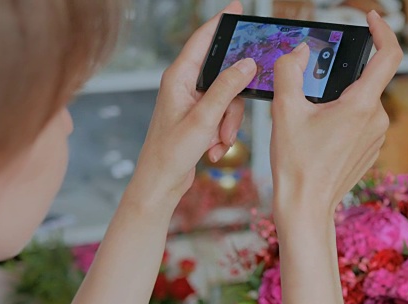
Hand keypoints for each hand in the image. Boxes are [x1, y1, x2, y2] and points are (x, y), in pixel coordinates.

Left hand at [131, 0, 255, 204]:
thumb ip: (226, 89)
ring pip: (228, 100)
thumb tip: (247, 64)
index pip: (202, 40)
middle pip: (224, 75)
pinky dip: (223, 134)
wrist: (160, 183)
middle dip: (232, 101)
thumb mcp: (203, 119)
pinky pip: (223, 116)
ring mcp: (193, 102)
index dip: (220, 22)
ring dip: (228, 124)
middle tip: (229, 116)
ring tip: (217, 143)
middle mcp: (185, 86)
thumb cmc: (170, 152)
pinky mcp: (200, 118)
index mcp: (178, 78)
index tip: (237, 8)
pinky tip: (212, 150)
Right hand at [270, 11, 402, 213]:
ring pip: (362, 101)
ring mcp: (377, 136)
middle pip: (366, 79)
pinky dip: (344, 115)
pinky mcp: (371, 149)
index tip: (370, 19)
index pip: (389, 55)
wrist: (306, 206)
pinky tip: (320, 133)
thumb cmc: (297, 164)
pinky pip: (362, 120)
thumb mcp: (285, 110)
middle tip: (311, 89)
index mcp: (362, 105)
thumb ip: (289, 71)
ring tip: (312, 118)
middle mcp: (378, 120)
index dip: (382, 31)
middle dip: (340, 76)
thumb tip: (298, 52)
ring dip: (340, 98)